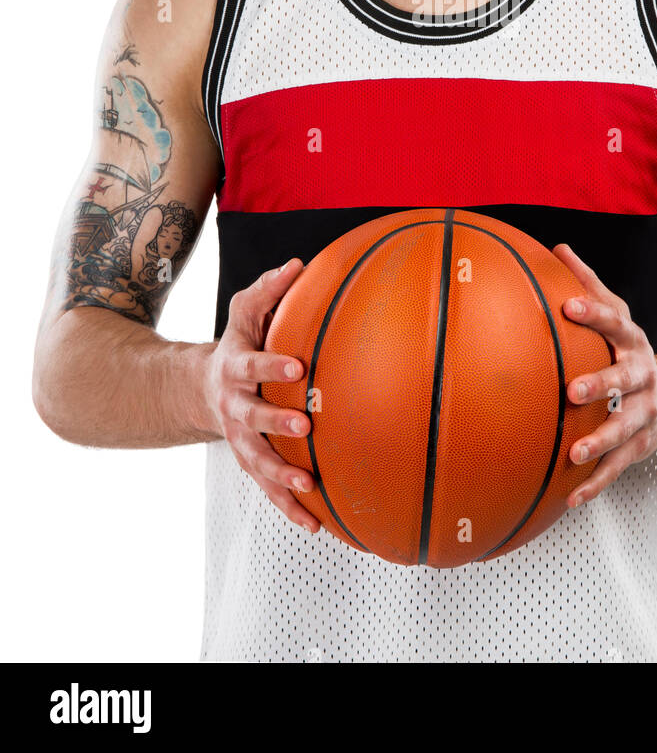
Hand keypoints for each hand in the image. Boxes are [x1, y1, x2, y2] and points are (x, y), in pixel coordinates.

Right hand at [203, 259, 319, 533]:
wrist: (205, 388)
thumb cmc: (238, 342)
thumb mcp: (245, 311)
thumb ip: (268, 289)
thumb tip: (299, 264)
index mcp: (234, 368)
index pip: (252, 365)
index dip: (272, 366)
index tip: (297, 366)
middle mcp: (234, 408)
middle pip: (252, 419)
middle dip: (276, 425)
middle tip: (305, 428)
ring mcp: (239, 440)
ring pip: (257, 463)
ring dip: (281, 478)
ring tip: (309, 487)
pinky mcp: (249, 465)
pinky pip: (269, 492)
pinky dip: (291, 510)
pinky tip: (319, 525)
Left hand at [553, 243, 656, 507]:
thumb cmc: (630, 350)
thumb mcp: (617, 314)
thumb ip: (588, 284)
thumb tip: (558, 248)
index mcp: (633, 342)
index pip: (615, 322)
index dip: (593, 313)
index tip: (568, 306)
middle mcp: (643, 376)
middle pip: (625, 378)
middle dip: (601, 384)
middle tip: (573, 390)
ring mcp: (644, 413)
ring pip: (625, 428)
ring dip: (600, 440)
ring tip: (574, 451)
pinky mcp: (640, 446)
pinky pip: (618, 467)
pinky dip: (595, 483)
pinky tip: (571, 496)